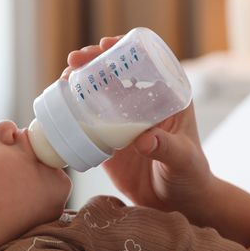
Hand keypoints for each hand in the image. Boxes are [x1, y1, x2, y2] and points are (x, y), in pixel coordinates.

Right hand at [65, 36, 214, 214]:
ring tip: (64, 78)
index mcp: (168, 98)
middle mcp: (143, 105)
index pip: (147, 63)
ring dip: (80, 81)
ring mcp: (124, 122)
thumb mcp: (183, 160)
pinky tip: (59, 104)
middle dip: (94, 61)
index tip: (107, 44)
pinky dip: (73, 110)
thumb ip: (167, 149)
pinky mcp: (109, 141)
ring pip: (99, 93)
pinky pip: (88, 121)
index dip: (126, 49)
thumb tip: (145, 140)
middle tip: (75, 60)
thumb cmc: (190, 177)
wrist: (177, 206)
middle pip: (117, 73)